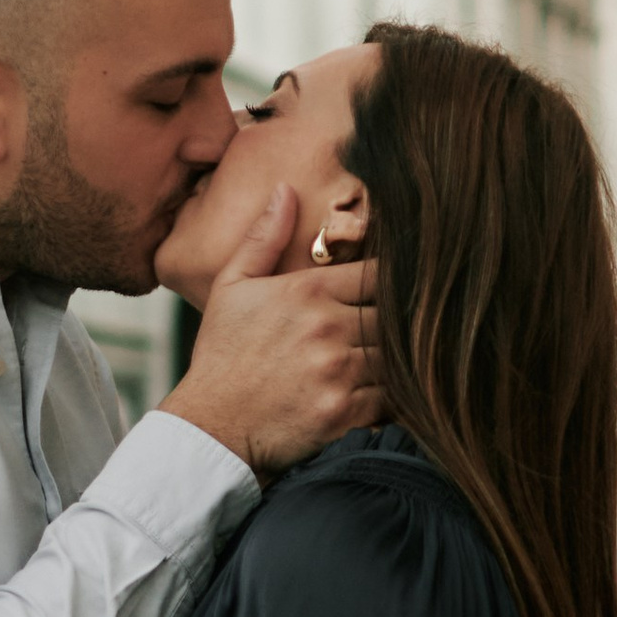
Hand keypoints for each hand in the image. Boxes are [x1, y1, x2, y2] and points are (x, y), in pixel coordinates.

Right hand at [160, 183, 381, 474]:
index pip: (379, 274)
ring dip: (397, 362)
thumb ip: (263, 238)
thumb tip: (287, 190)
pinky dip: (392, 398)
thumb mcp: (232, 287)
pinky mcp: (345, 412)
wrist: (211, 426)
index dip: (392, 283)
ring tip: (393, 365)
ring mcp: (338, 371)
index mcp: (307, 291)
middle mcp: (327, 326)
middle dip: (398, 324)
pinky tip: (379, 394)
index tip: (393, 293)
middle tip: (404, 330)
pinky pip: (392, 399)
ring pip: (397, 357)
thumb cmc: (223, 355)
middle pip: (394, 316)